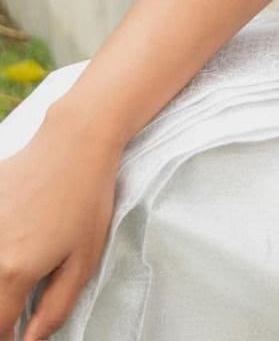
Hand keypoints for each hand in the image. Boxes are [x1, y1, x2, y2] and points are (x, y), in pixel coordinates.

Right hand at [0, 104, 121, 340]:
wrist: (74, 142)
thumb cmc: (86, 199)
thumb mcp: (83, 260)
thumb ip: (55, 308)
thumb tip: (30, 340)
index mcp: (13, 272)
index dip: (7, 338)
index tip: (18, 332)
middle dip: (0, 309)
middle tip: (16, 305)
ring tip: (20, 266)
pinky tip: (16, 235)